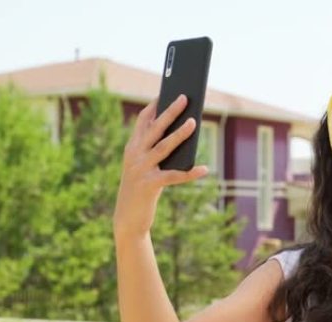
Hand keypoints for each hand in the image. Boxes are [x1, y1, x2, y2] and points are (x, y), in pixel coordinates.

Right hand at [113, 95, 208, 238]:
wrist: (127, 218)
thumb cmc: (141, 189)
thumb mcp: (144, 167)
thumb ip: (157, 152)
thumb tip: (182, 136)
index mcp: (132, 148)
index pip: (142, 122)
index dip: (154, 107)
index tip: (165, 93)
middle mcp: (134, 155)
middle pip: (155, 129)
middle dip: (170, 112)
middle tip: (184, 98)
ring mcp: (140, 169)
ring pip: (164, 147)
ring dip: (180, 134)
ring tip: (194, 122)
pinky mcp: (149, 185)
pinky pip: (174, 176)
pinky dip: (190, 173)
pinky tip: (204, 169)